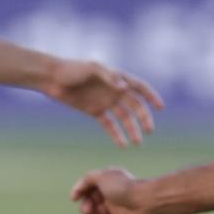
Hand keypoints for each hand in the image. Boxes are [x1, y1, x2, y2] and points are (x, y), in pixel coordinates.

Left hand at [45, 60, 163, 146]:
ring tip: (137, 143)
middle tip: (149, 131)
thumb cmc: (72, 69)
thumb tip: (125, 88)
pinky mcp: (95, 111)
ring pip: (124, 118)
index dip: (151, 96)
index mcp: (117, 77)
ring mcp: (105, 101)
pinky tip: (122, 144)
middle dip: (144, 118)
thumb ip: (109, 77)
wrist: (52, 78)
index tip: (160, 107)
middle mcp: (114, 90)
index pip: (139, 87)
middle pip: (135, 106)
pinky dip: (116, 134)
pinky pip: (109, 125)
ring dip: (132, 129)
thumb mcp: (92, 69)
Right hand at [71, 168, 152, 213]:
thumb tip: (78, 189)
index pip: (88, 185)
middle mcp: (110, 191)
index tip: (74, 198)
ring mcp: (115, 205)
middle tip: (87, 211)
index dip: (79, 191)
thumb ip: (87, 179)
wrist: (144, 201)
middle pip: (91, 200)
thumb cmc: (122, 187)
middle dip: (86, 206)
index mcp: (106, 179)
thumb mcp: (101, 176)